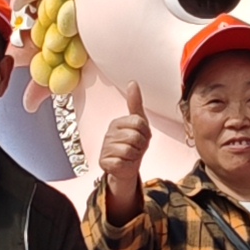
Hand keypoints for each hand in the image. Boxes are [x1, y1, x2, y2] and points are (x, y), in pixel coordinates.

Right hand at [98, 89, 150, 210]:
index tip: (142, 136)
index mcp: (117, 122)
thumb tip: (132, 82)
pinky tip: (124, 163)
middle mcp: (108, 134)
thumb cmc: (135, 144)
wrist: (127, 167)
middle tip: (136, 148)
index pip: (139, 122)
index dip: (146, 132)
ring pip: (130, 151)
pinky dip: (127, 165)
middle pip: (136, 137)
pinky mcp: (103, 162)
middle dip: (141, 145)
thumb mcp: (139, 123)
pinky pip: (122, 162)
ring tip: (130, 155)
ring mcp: (104, 148)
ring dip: (135, 156)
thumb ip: (135, 103)